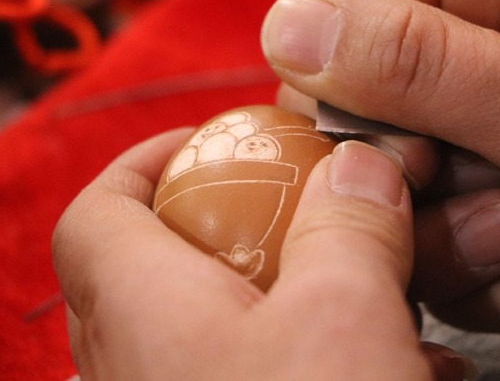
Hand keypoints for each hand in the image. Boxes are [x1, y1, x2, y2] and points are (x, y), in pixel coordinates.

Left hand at [52, 131, 476, 379]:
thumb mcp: (344, 322)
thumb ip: (348, 229)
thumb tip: (360, 166)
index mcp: (143, 315)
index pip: (101, 213)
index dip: (145, 163)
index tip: (207, 142)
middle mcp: (143, 368)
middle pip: (161, 263)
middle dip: (231, 223)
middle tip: (294, 205)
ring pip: (220, 324)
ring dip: (291, 290)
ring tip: (365, 281)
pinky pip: (261, 375)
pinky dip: (319, 351)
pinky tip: (398, 363)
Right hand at [261, 0, 499, 329]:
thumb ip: (412, 62)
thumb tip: (284, 29)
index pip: (340, 22)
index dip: (344, 103)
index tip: (405, 162)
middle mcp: (479, 47)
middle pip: (367, 124)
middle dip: (420, 190)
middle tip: (498, 203)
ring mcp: (491, 126)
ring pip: (407, 199)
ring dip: (469, 241)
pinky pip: (455, 242)